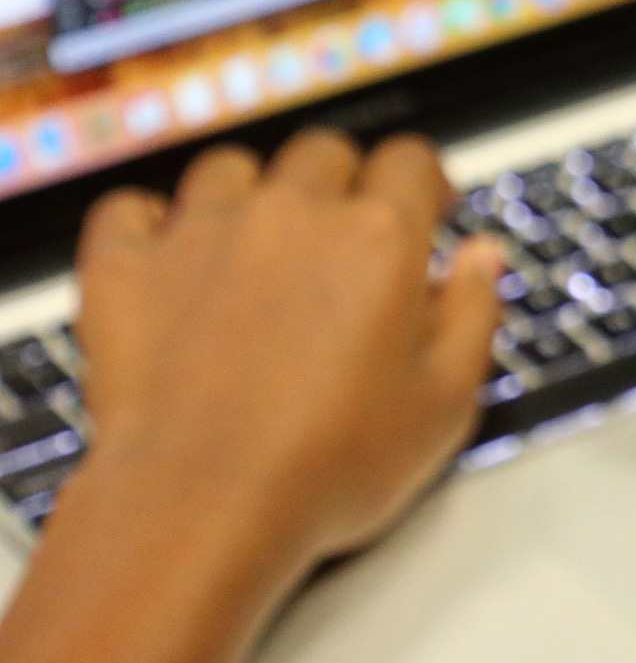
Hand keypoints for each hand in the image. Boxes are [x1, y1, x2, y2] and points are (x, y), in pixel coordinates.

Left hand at [73, 128, 502, 570]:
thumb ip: (474, 313)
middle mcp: (292, 213)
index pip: (410, 159)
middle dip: (343, 184)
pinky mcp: (127, 268)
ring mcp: (202, 233)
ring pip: (231, 168)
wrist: (201, 509)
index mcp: (380, 236)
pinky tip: (169, 255)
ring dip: (252, 195)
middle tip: (345, 240)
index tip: (428, 213)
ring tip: (257, 246)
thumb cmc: (331, 466)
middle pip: (324, 154)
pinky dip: (150, 223)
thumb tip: (482, 255)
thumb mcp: (446, 402)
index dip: (425, 183)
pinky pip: (130, 208)